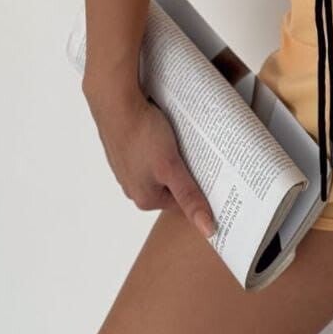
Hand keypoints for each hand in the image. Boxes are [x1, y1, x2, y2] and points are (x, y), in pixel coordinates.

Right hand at [84, 83, 216, 238]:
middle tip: (202, 156)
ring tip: (185, 143)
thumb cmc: (141, 134)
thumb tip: (207, 230)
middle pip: (173, 186)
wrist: (116, 103)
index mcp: (145, 199)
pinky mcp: (127, 151)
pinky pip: (151, 154)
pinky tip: (167, 134)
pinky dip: (161, 146)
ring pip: (162, 169)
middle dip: (187, 172)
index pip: (184, 202)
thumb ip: (190, 197)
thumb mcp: (172, 168)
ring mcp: (128, 169)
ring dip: (175, 158)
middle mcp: (134, 188)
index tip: (216, 177)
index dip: (201, 189)